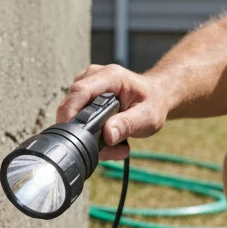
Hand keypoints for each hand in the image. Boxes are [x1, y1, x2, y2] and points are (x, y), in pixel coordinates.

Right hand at [56, 64, 170, 159]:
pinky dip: (90, 133)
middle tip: (106, 151)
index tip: (70, 134)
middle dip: (81, 132)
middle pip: (72, 104)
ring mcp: (87, 85)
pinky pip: (78, 117)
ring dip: (88, 136)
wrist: (156, 96)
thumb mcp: (147, 117)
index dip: (70, 112)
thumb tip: (108, 135)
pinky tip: (108, 142)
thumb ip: (127, 125)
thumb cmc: (153, 103)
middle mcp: (94, 76)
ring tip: (113, 148)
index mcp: (111, 76)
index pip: (80, 91)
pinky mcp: (84, 96)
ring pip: (74, 114)